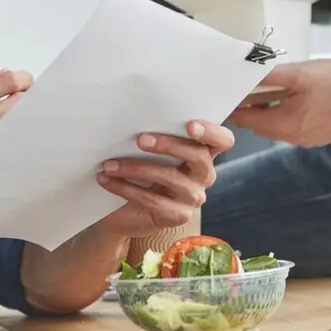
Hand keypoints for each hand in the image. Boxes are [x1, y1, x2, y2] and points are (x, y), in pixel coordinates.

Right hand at [0, 69, 31, 230]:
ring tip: (7, 117)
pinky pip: (5, 147)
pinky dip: (6, 139)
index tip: (20, 78)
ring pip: (16, 126)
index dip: (18, 77)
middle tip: (23, 94)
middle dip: (25, 95)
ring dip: (16, 118)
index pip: (4, 82)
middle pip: (21, 103)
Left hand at [95, 121, 234, 235]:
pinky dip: (125, 188)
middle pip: (199, 157)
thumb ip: (154, 136)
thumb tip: (135, 115)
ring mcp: (193, 197)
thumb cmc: (141, 172)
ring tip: (109, 164)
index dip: (211, 132)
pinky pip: (152, 200)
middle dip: (169, 145)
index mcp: (203, 153)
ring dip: (135, 168)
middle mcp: (204, 175)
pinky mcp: (178, 216)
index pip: (223, 140)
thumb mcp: (150, 152)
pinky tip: (106, 180)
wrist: (125, 211)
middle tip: (140, 139)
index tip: (190, 125)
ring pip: (170, 178)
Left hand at [228, 59, 330, 146]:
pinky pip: (293, 128)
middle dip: (251, 109)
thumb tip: (245, 76)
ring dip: (269, 113)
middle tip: (246, 89)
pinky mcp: (319, 137)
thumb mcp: (297, 73)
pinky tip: (290, 100)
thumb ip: (269, 76)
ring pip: (277, 128)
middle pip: (261, 126)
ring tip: (267, 91)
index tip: (229, 94)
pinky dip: (285, 116)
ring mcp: (307, 140)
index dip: (235, 108)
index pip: (247, 120)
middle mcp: (292, 138)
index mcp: (283, 124)